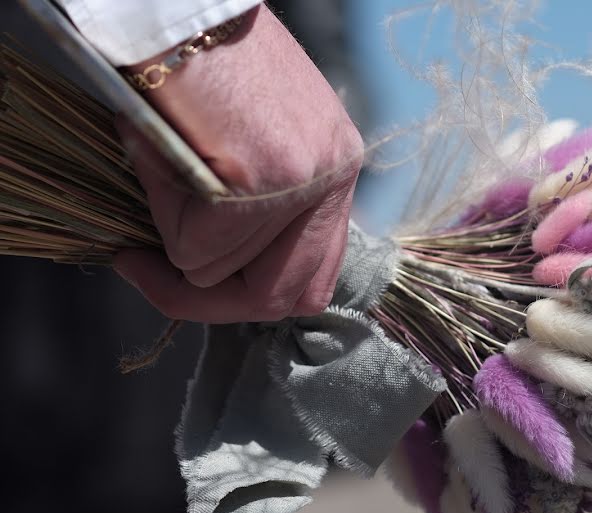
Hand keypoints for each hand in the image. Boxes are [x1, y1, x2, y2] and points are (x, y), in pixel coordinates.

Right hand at [114, 6, 362, 322]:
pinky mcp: (259, 182)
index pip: (313, 276)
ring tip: (160, 166)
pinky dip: (160, 215)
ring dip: (173, 236)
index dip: (250, 296)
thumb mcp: (250, 141)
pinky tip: (157, 156)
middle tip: (150, 268)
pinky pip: (195, 248)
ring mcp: (303, 181)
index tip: (192, 277)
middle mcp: (334, 177)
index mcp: (337, 167)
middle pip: (287, 298)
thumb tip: (219, 276)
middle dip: (210, 300)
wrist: (174, 3)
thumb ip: (259, 211)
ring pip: (224, 272)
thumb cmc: (199, 62)